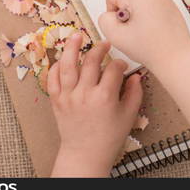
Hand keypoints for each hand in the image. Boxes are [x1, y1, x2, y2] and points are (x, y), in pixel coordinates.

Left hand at [48, 33, 142, 176]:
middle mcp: (84, 94)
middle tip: (104, 44)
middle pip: (91, 61)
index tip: (123, 66)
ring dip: (71, 47)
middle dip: (99, 49)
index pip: (113, 69)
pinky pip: (53, 79)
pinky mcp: (57, 101)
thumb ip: (135, 93)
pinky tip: (63, 60)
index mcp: (105, 97)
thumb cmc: (108, 138)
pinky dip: (56, 67)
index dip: (120, 63)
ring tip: (76, 35)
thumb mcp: (129, 116)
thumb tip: (136, 76)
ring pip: (67, 65)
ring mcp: (68, 96)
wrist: (86, 154)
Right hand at [98, 0, 189, 68]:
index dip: (111, 8)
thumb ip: (104, 20)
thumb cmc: (151, 49)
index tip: (122, 23)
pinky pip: (151, 6)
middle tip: (133, 31)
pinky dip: (148, 17)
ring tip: (145, 33)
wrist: (177, 58)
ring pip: (139, 1)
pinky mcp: (170, 7)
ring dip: (137, 15)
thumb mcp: (116, 36)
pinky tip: (153, 32)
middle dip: (125, 12)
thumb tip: (109, 14)